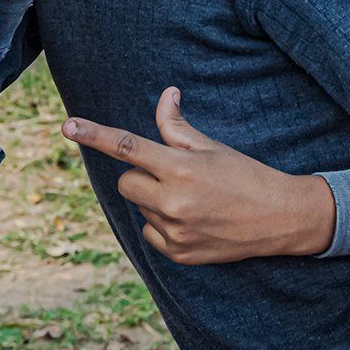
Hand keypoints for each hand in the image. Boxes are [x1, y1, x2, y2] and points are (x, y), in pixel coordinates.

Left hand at [62, 87, 337, 263]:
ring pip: (140, 207)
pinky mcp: (179, 254)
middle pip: (126, 182)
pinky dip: (163, 225)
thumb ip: (177, 126)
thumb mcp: (212, 146)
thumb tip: (166, 95)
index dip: (94, 134)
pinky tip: (194, 220)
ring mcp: (175, 232)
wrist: (281, 219)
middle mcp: (173, 202)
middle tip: (173, 174)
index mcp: (181, 169)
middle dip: (141, 174)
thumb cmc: (246, 175)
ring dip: (155, 200)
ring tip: (194, 200)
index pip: (127, 146)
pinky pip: (150, 234)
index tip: (67, 125)